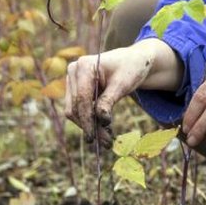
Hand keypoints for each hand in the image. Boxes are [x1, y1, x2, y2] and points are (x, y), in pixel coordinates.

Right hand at [65, 38, 181, 147]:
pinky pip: (79, 110)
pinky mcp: (76, 90)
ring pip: (74, 111)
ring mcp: (73, 80)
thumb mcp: (122, 85)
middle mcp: (74, 72)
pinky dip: (90, 121)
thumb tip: (101, 120)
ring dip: (89, 126)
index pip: (82, 98)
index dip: (87, 120)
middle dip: (90, 126)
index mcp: (84, 66)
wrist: (133, 61)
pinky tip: (103, 130)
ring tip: (107, 139)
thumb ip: (109, 100)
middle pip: (76, 107)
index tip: (94, 137)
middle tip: (107, 143)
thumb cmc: (130, 68)